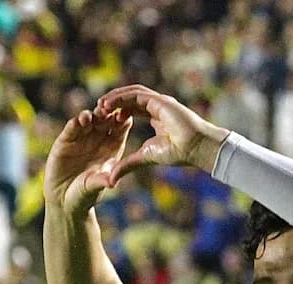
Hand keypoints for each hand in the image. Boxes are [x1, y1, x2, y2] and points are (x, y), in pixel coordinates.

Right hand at [44, 109, 132, 215]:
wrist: (63, 200)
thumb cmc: (85, 195)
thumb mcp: (94, 187)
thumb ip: (101, 181)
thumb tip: (112, 183)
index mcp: (112, 147)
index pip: (120, 128)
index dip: (123, 121)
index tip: (126, 117)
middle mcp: (98, 139)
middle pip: (105, 119)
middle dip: (108, 112)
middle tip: (111, 108)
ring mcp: (82, 137)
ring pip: (89, 120)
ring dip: (93, 115)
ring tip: (97, 113)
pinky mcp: (66, 140)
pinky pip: (72, 127)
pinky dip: (76, 122)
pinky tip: (81, 120)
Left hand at [95, 84, 229, 181]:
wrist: (196, 147)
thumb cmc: (179, 153)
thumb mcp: (146, 157)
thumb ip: (128, 164)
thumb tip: (111, 180)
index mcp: (156, 118)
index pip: (132, 110)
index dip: (117, 114)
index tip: (103, 122)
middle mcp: (157, 107)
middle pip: (129, 100)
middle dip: (113, 104)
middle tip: (97, 112)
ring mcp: (158, 101)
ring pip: (131, 93)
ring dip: (114, 97)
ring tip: (99, 105)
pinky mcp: (159, 100)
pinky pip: (135, 94)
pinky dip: (121, 97)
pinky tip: (108, 104)